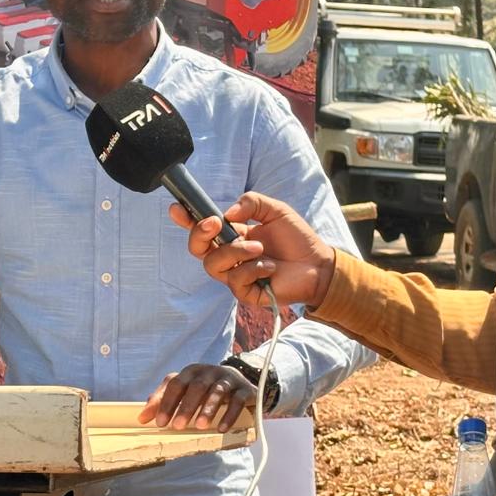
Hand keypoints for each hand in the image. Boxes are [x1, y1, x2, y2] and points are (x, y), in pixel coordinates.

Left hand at [139, 364, 254, 431]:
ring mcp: (228, 379)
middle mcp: (209, 372)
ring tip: (200, 426)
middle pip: (196, 386)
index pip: (175, 383)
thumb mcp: (185, 392)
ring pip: (217, 392)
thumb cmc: (206, 390)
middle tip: (177, 426)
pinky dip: (229, 415)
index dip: (166, 402)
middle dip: (185, 407)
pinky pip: (237, 401)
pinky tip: (222, 429)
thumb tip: (142, 417)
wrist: (241, 383)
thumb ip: (164, 401)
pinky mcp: (244, 389)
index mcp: (192, 372)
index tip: (159, 422)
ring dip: (207, 409)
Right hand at [169, 192, 336, 308]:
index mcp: (233, 235)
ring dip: (234, 252)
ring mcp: (236, 275)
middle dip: (199, 234)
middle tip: (215, 222)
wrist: (318, 264)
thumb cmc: (296, 238)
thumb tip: (228, 213)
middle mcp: (230, 256)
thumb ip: (252, 202)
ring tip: (259, 248)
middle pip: (197, 249)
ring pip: (213, 265)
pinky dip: (253, 270)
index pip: (202, 228)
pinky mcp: (246, 293)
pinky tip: (271, 268)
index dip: (186, 219)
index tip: (177, 208)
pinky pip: (236, 281)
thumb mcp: (275, 209)